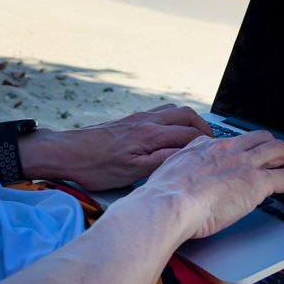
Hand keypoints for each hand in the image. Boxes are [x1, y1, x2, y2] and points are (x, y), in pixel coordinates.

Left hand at [21, 104, 212, 189]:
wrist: (65, 152)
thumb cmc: (94, 167)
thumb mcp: (130, 172)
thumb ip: (160, 162)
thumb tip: (185, 156)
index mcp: (150, 135)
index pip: (189, 134)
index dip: (207, 142)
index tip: (218, 151)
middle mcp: (146, 121)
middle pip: (185, 115)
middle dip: (203, 126)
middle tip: (212, 141)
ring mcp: (137, 118)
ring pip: (173, 111)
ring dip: (189, 120)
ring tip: (196, 135)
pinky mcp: (129, 120)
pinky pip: (160, 112)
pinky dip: (174, 118)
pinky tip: (171, 131)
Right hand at [136, 130, 283, 240]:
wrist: (167, 205)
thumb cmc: (161, 199)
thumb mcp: (166, 176)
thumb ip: (178, 174)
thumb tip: (176, 183)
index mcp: (204, 147)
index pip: (233, 142)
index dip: (246, 151)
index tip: (249, 162)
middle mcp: (226, 150)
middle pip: (261, 138)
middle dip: (275, 151)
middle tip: (282, 166)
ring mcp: (243, 163)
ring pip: (279, 150)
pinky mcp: (256, 181)